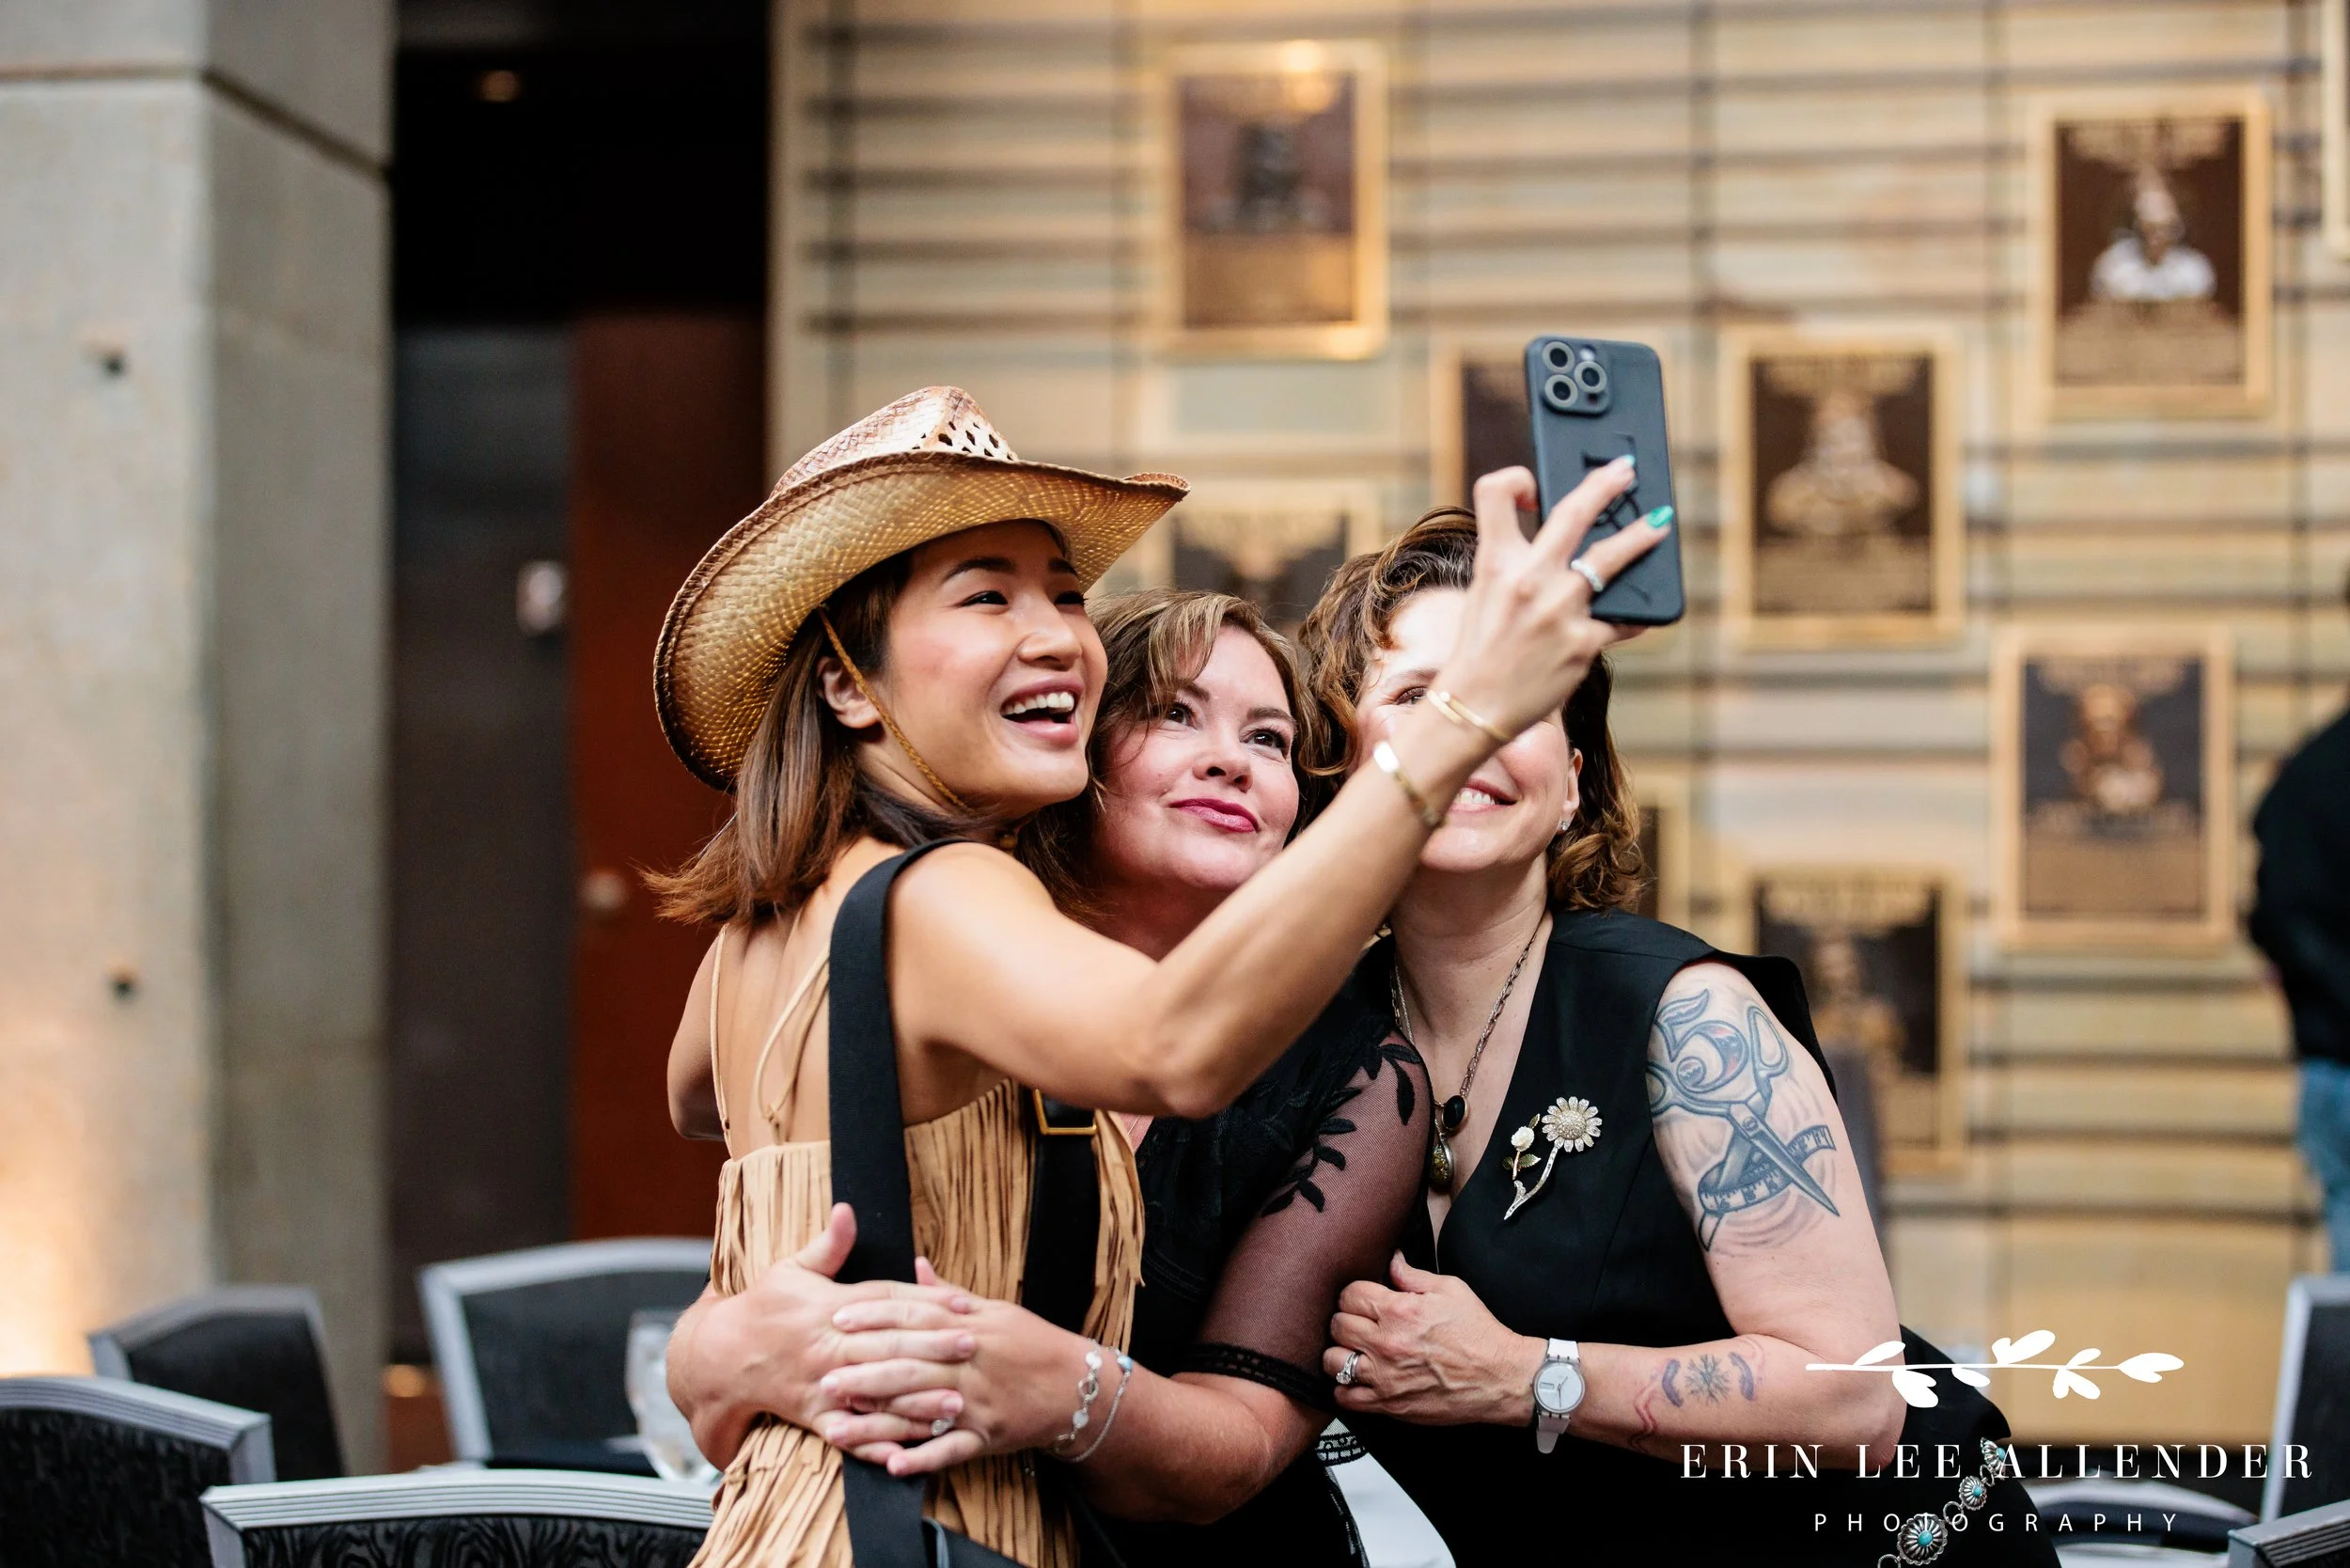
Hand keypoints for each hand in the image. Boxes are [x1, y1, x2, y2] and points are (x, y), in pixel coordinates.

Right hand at [665, 1204, 976, 1465]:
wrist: (723, 1356)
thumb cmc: (764, 1307)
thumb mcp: (792, 1269)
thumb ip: (828, 1244)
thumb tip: (848, 1208)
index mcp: (830, 1306)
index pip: (887, 1302)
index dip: (926, 1301)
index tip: (962, 1304)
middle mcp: (829, 1345)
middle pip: (888, 1345)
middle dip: (932, 1346)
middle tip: (972, 1345)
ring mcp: (823, 1383)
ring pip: (876, 1392)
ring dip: (916, 1400)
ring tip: (956, 1402)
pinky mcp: (815, 1415)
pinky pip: (851, 1433)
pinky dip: (878, 1444)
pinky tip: (910, 1452)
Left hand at [814, 1267, 1104, 1477]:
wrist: (1076, 1384)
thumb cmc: (1030, 1343)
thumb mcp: (993, 1309)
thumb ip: (948, 1293)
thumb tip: (915, 1266)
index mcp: (967, 1326)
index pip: (913, 1317)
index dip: (874, 1317)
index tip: (838, 1317)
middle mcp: (968, 1362)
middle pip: (909, 1365)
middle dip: (864, 1371)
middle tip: (825, 1377)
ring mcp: (976, 1401)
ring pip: (920, 1410)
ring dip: (878, 1421)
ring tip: (838, 1427)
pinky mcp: (986, 1434)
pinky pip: (951, 1450)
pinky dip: (923, 1459)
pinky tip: (892, 1465)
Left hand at [1322, 1253, 1544, 1428]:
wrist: (1500, 1377)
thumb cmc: (1479, 1334)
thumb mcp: (1451, 1290)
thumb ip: (1413, 1276)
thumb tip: (1392, 1261)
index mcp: (1400, 1311)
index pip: (1349, 1295)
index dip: (1355, 1295)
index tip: (1363, 1301)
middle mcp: (1387, 1343)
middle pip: (1337, 1326)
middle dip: (1346, 1321)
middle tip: (1359, 1324)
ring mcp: (1385, 1376)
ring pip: (1332, 1361)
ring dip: (1339, 1353)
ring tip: (1354, 1352)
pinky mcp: (1389, 1404)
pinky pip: (1345, 1397)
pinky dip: (1346, 1388)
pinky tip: (1358, 1380)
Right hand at [1435, 462, 1666, 737]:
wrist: (1476, 706)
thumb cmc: (1480, 650)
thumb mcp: (1484, 595)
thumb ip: (1516, 565)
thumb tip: (1565, 546)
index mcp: (1495, 563)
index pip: (1496, 493)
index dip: (1516, 479)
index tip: (1534, 485)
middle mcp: (1528, 579)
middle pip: (1573, 512)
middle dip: (1605, 485)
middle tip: (1627, 470)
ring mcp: (1560, 610)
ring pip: (1611, 558)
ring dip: (1641, 535)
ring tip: (1661, 523)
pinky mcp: (1584, 643)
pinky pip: (1622, 618)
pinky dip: (1634, 613)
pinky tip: (1644, 608)